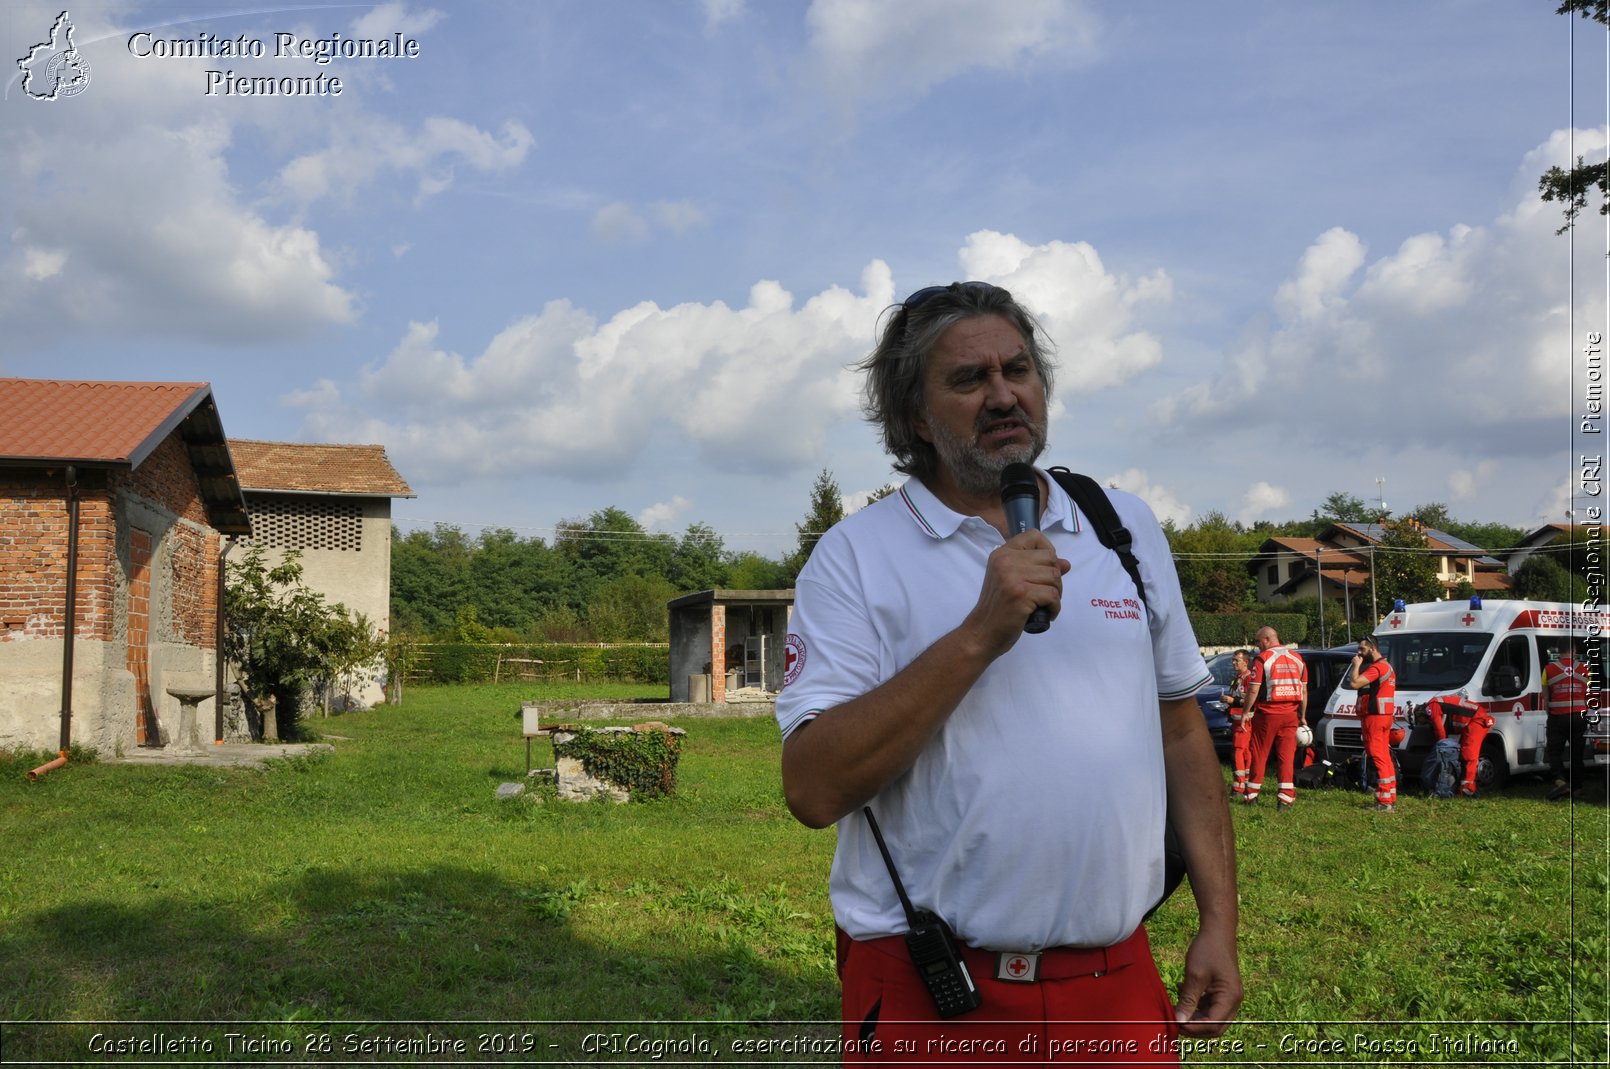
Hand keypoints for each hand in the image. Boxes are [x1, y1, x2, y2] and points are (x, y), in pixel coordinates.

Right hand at [962, 531, 1068, 657]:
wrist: (982, 632)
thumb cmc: (998, 608)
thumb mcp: (1012, 581)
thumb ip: (1037, 569)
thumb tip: (1066, 564)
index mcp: (1002, 554)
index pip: (1034, 536)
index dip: (1047, 550)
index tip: (1045, 568)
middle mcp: (1006, 561)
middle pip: (1050, 558)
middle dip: (1055, 578)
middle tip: (1045, 594)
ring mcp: (1013, 577)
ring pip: (1054, 576)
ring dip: (1056, 594)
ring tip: (1044, 604)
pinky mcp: (1022, 594)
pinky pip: (1053, 595)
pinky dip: (1055, 607)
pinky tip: (1046, 613)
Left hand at [1173, 929, 1243, 1036]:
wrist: (1216, 930)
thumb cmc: (1207, 950)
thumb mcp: (1195, 975)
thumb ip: (1188, 1000)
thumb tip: (1179, 1021)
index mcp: (1230, 998)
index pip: (1214, 1024)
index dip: (1194, 1028)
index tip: (1174, 1024)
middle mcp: (1233, 1001)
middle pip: (1215, 1026)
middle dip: (1195, 1027)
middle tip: (1174, 1021)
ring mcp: (1228, 997)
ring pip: (1211, 1017)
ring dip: (1194, 1016)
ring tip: (1175, 1008)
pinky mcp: (1222, 991)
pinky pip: (1209, 1006)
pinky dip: (1196, 1005)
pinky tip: (1181, 993)